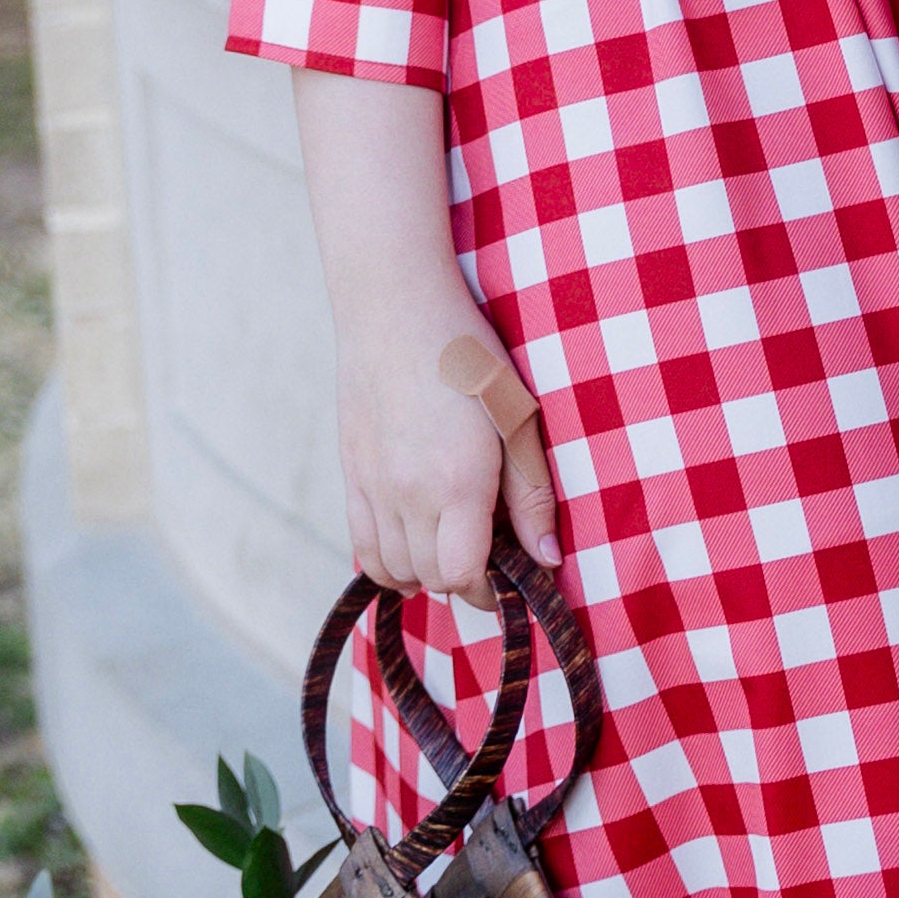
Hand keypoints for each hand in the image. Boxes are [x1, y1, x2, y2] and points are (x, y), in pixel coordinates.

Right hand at [332, 281, 559, 596]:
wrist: (396, 308)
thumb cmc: (468, 357)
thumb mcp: (518, 419)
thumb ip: (532, 495)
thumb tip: (547, 560)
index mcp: (457, 482)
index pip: (463, 575)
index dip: (489, 589)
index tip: (508, 578)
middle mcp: (408, 494)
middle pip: (430, 578)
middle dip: (462, 580)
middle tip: (489, 558)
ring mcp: (372, 486)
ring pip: (393, 569)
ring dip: (425, 574)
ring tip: (451, 549)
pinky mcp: (351, 474)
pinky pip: (362, 545)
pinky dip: (388, 562)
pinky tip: (412, 548)